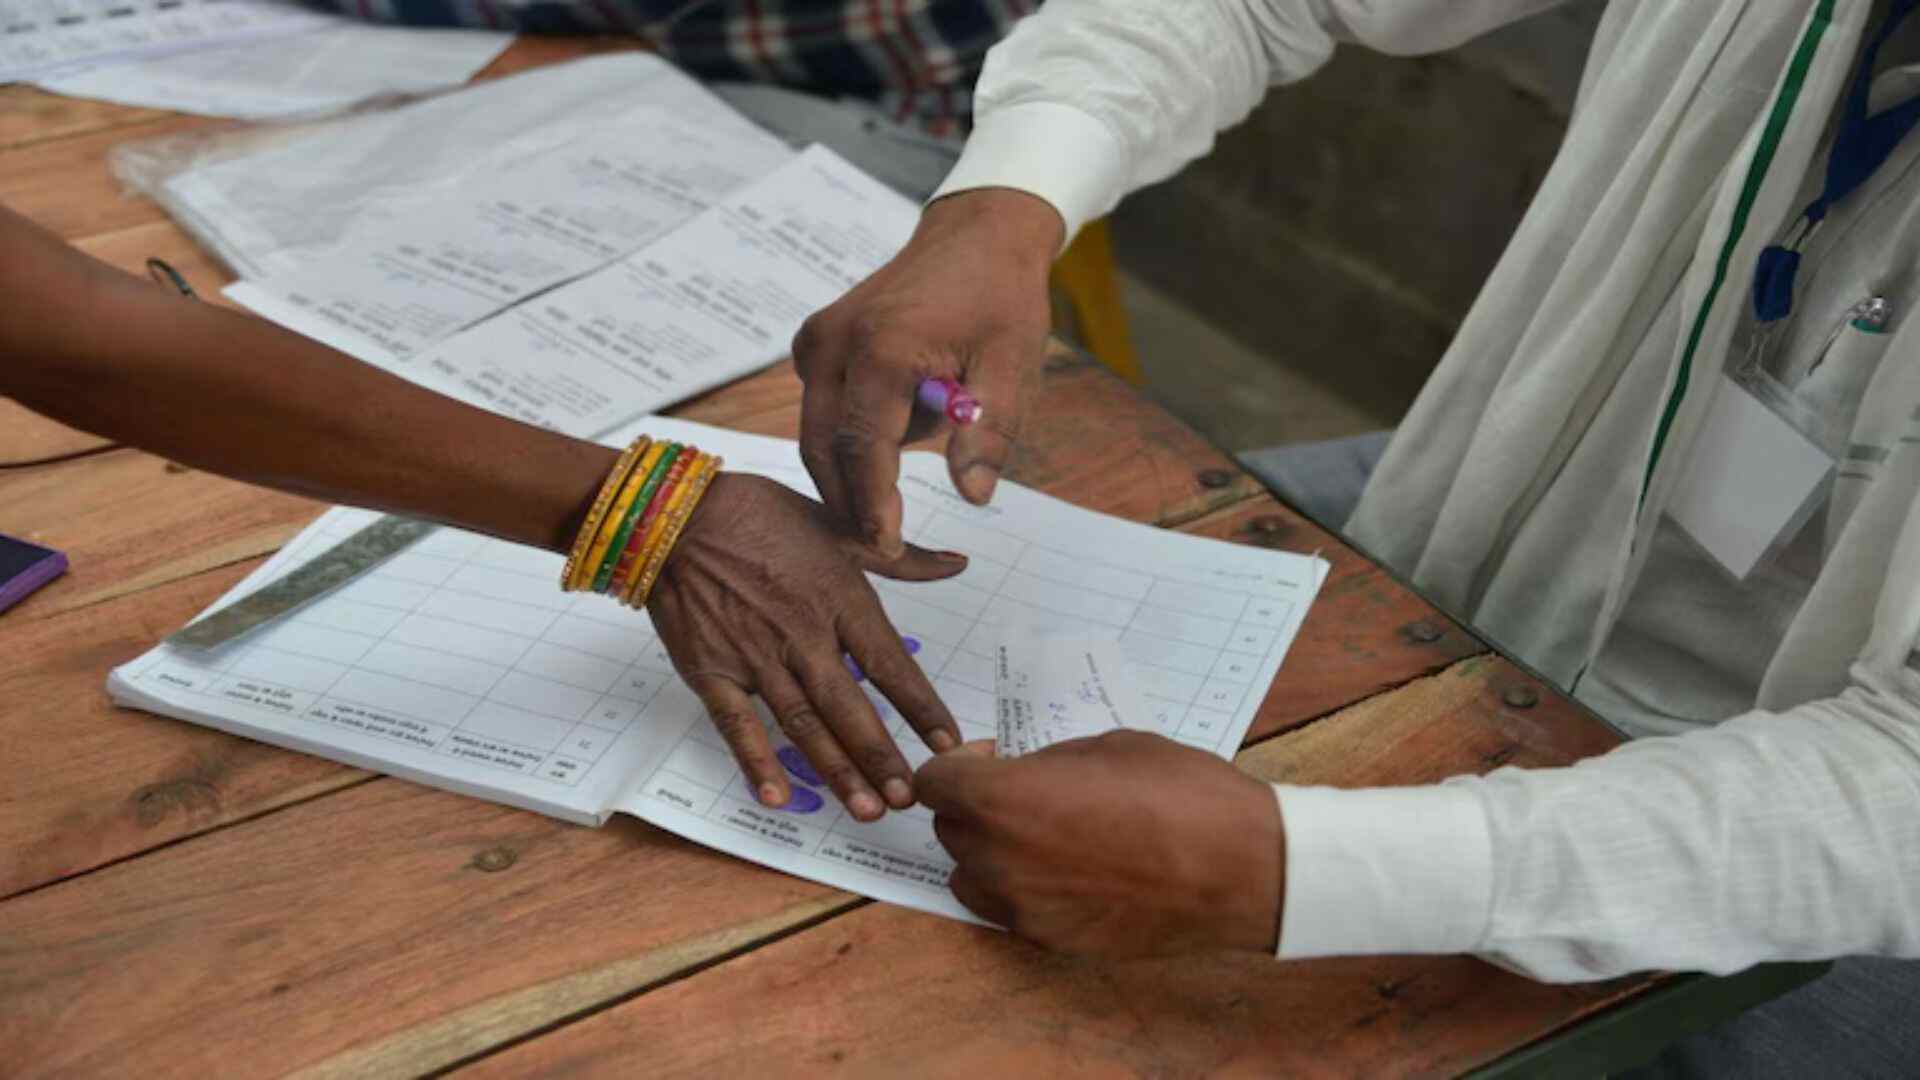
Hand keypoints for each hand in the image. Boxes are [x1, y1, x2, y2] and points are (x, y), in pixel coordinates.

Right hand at [649, 473, 966, 820]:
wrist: (674, 513)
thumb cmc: (759, 514)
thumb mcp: (837, 525)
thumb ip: (900, 558)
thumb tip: (958, 564)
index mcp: (838, 596)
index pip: (889, 663)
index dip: (921, 707)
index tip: (949, 743)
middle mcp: (802, 633)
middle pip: (850, 706)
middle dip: (882, 757)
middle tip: (909, 798)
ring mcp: (754, 655)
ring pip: (803, 724)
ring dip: (837, 770)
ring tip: (866, 809)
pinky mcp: (710, 670)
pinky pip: (737, 724)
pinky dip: (756, 762)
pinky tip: (778, 796)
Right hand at [792, 188, 1061, 557]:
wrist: (976, 236)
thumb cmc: (1000, 299)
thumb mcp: (1014, 366)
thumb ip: (990, 431)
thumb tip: (974, 496)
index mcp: (880, 348)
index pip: (862, 449)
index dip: (873, 507)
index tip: (889, 552)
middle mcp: (833, 343)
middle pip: (822, 449)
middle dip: (850, 505)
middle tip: (886, 552)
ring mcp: (816, 341)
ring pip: (814, 435)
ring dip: (846, 478)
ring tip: (886, 518)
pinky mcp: (815, 344)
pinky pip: (820, 412)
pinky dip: (845, 445)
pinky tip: (885, 463)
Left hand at [917, 731, 1284, 956]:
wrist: (1241, 868)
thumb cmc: (1181, 792)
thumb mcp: (1108, 747)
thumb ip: (1048, 761)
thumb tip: (1024, 772)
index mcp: (1003, 799)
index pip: (933, 783)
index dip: (956, 767)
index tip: (989, 759)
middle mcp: (998, 859)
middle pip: (949, 830)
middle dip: (974, 806)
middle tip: (1022, 792)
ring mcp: (1023, 908)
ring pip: (970, 876)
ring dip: (989, 852)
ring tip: (1039, 836)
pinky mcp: (1051, 940)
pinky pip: (1010, 910)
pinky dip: (1022, 889)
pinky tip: (1069, 872)